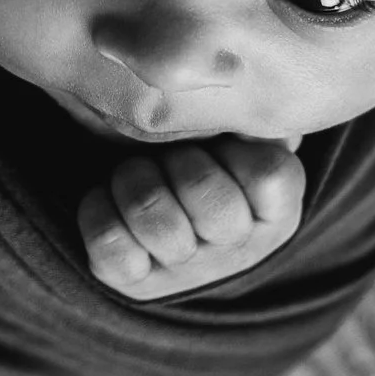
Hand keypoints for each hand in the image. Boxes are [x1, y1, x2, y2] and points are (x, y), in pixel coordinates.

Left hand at [79, 135, 306, 301]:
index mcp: (276, 214)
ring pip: (156, 220)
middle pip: (214, 204)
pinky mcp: (133, 281)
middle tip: (170, 152)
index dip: (237, 150)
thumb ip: (253, 120)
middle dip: (181, 161)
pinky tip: (108, 196)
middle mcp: (236, 251)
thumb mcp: (244, 138)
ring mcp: (185, 271)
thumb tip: (245, 94)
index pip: (270, 176)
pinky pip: (108, 241)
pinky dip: (98, 207)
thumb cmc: (209, 160)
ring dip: (135, 178)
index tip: (221, 144)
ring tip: (136, 171)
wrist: (165, 212)